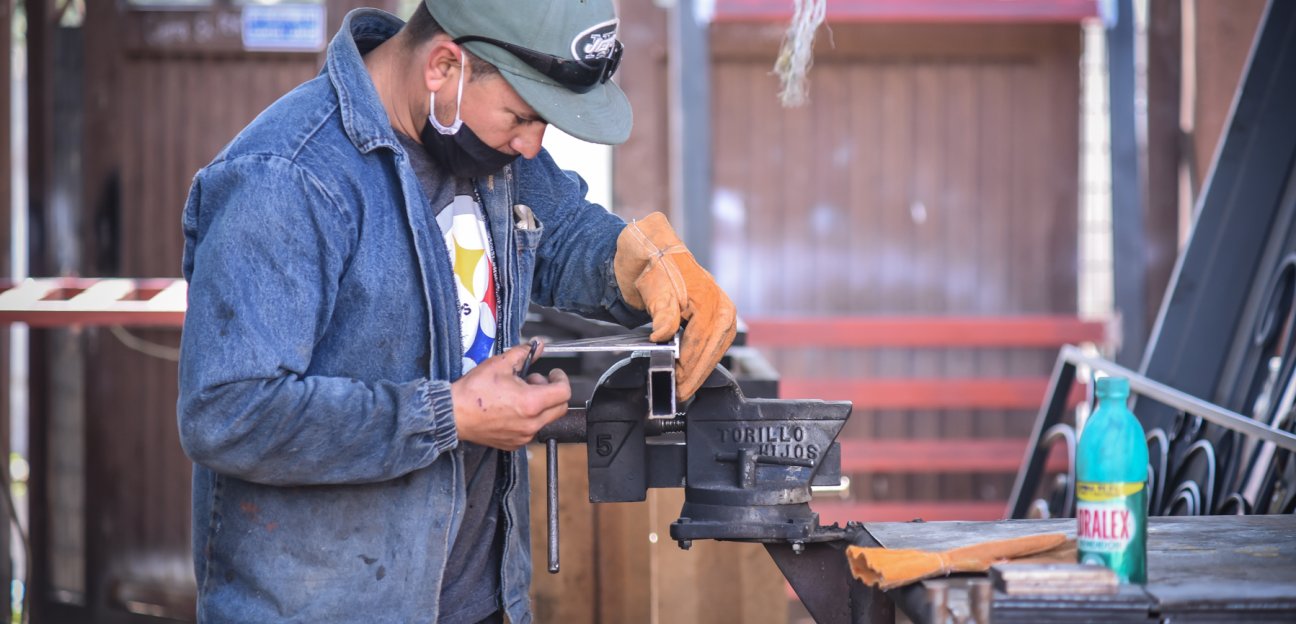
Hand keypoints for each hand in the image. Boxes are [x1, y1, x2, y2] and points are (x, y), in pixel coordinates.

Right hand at [450, 343, 570, 450]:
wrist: (453, 414)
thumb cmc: (473, 392)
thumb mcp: (500, 363)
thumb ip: (523, 353)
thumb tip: (537, 347)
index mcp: (531, 403)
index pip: (564, 392)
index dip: (561, 379)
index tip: (554, 374)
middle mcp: (531, 424)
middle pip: (560, 408)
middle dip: (552, 391)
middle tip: (535, 381)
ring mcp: (523, 436)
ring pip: (546, 419)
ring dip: (540, 405)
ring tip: (519, 394)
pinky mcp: (514, 444)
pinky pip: (531, 430)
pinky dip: (528, 418)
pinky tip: (512, 407)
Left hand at [614, 212, 737, 399]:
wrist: (654, 252)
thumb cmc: (656, 268)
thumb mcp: (655, 289)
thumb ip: (662, 314)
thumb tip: (662, 336)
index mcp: (711, 301)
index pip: (701, 343)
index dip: (688, 367)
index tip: (677, 385)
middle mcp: (723, 308)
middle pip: (711, 352)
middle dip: (694, 375)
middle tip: (679, 395)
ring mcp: (723, 314)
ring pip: (714, 352)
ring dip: (698, 371)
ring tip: (683, 388)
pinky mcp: (717, 319)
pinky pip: (712, 346)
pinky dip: (701, 360)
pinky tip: (689, 372)